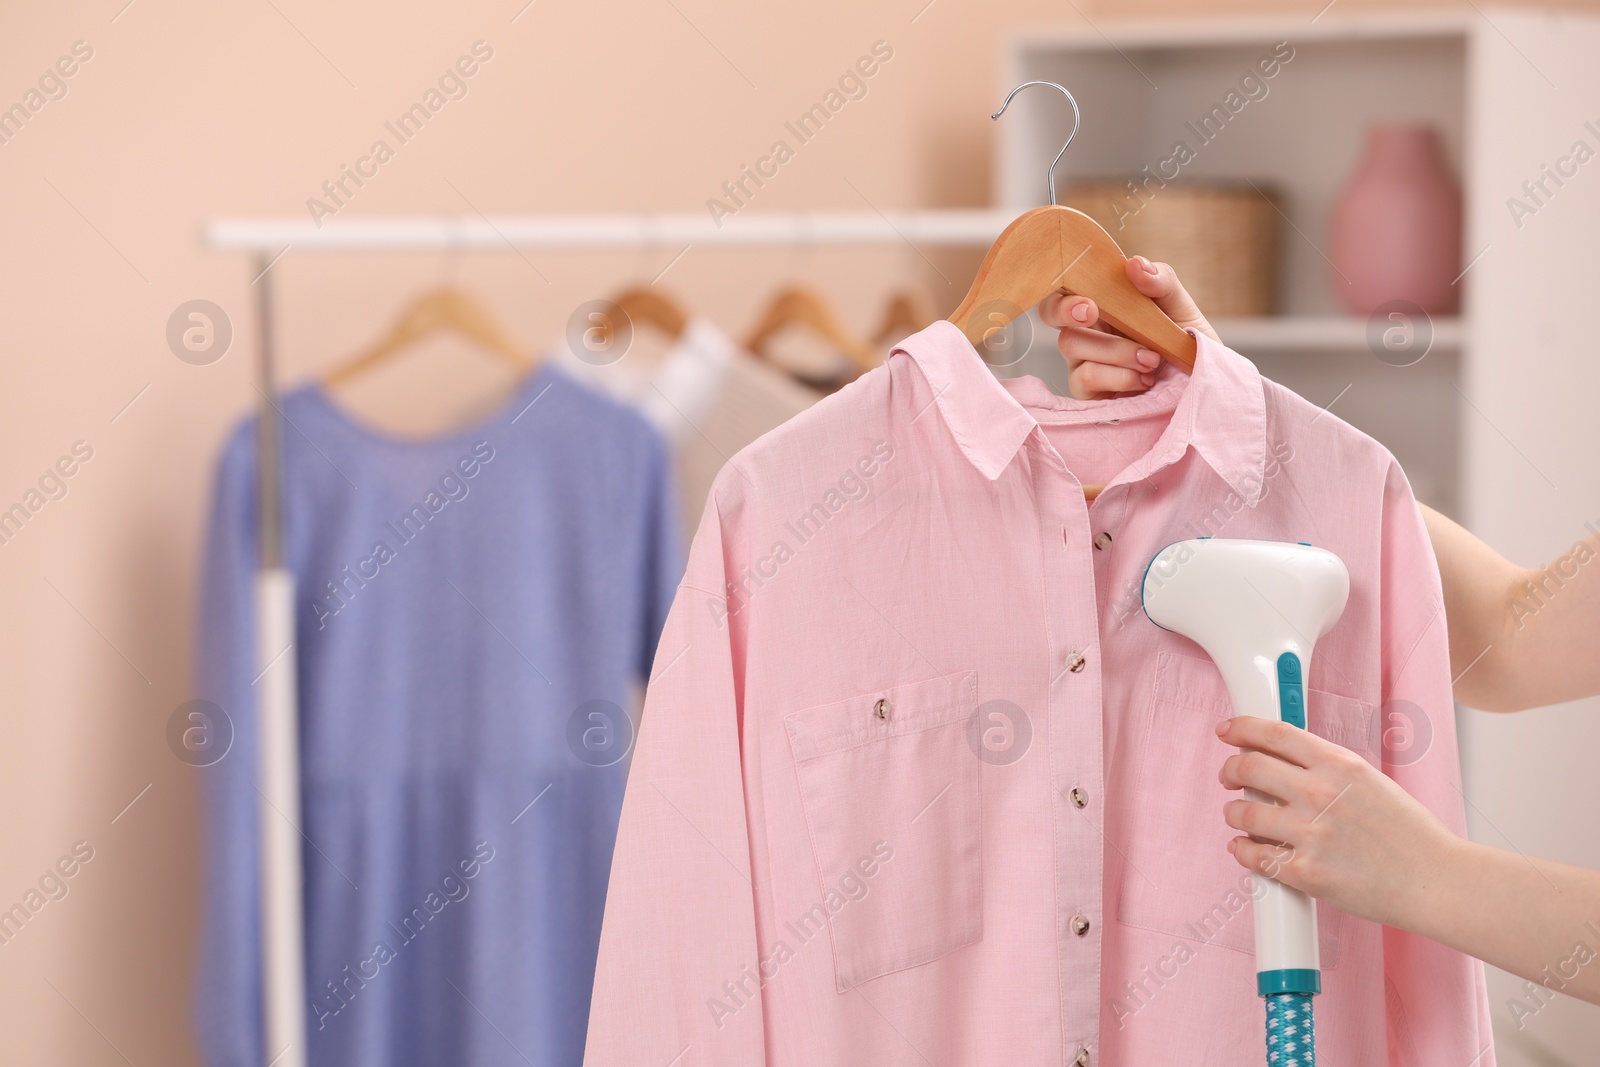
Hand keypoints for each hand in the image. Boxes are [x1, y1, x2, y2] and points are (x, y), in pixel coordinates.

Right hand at [1037, 256, 1218, 399]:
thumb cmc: (1185, 344)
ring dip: (1116, 350)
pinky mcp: (1086, 392)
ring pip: (1072, 343)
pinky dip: (1119, 376)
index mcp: (1104, 303)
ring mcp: (1083, 361)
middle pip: (1050, 312)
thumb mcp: (1181, 307)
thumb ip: (1161, 282)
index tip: (1089, 296)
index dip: (1065, 285)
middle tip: (1091, 312)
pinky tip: (1144, 380)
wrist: (1200, 383)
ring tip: (1151, 360)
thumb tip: (1134, 263)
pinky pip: (1085, 377)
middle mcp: (1087, 330)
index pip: (1066, 285)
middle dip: (1066, 310)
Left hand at [1216, 715, 1460, 929]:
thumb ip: (1328, 768)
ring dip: (1234, 812)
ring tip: (1239, 815)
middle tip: (1228, 777)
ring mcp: (1311, 833)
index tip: (1227, 730)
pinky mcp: (1305, 872)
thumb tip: (1285, 760)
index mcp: (1339, 765)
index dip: (1241, 728)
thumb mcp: (1371, 780)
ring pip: (1243, 812)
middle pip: (1248, 767)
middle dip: (1229, 770)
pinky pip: (1253, 855)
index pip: (1274, 733)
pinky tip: (1245, 847)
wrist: (1436, 881)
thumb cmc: (1410, 834)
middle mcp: (1320, 794)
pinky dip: (1242, 850)